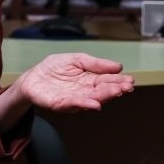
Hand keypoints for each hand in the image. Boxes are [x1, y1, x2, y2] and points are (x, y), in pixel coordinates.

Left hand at [16, 53, 134, 112]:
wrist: (33, 77)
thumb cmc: (54, 68)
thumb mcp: (77, 59)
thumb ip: (96, 63)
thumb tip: (118, 66)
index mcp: (89, 80)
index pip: (107, 81)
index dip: (119, 81)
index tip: (130, 81)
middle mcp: (84, 92)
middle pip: (102, 91)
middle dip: (115, 89)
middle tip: (127, 87)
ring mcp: (74, 99)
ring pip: (91, 99)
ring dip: (104, 96)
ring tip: (116, 92)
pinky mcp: (60, 104)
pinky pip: (73, 104)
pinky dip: (84, 104)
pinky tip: (95, 104)